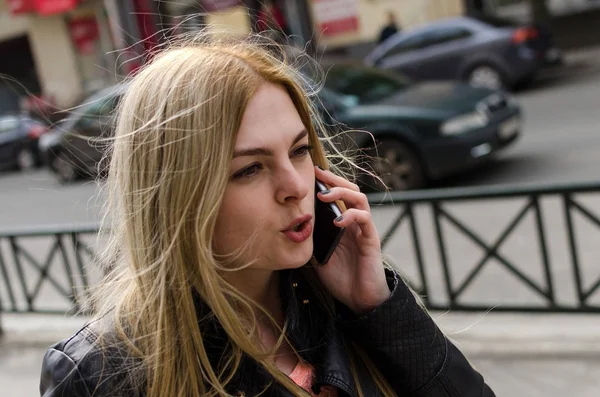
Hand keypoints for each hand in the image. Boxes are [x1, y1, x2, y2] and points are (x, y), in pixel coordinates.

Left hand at [311, 166, 389, 314]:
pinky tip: (338, 221)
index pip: (338, 196)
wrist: (359, 300)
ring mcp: (364, 229)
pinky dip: (352, 215)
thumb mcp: (318, 257)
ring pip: (360, 199)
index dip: (327, 183)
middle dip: (335, 181)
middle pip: (350, 191)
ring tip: (325, 196)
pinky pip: (365, 219)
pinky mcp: (371, 239)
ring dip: (342, 193)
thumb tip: (291, 230)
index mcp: (343, 224)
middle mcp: (354, 223)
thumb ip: (310, 241)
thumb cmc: (340, 278)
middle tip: (319, 175)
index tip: (312, 173)